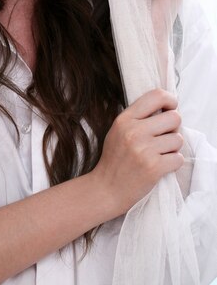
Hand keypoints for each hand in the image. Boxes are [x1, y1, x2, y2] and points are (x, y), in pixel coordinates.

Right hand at [91, 88, 183, 214]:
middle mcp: (134, 131)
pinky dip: (173, 163)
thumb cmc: (115, 159)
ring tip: (159, 153)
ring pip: (178, 139)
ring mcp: (144, 150)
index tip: (171, 109)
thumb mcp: (118, 130)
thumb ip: (137, 117)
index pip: (157, 96)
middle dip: (174, 128)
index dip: (170, 100)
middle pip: (174, 118)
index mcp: (125, 119)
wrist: (106, 189)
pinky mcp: (154, 168)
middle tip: (164, 137)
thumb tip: (166, 108)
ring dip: (173, 148)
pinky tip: (161, 165)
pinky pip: (178, 158)